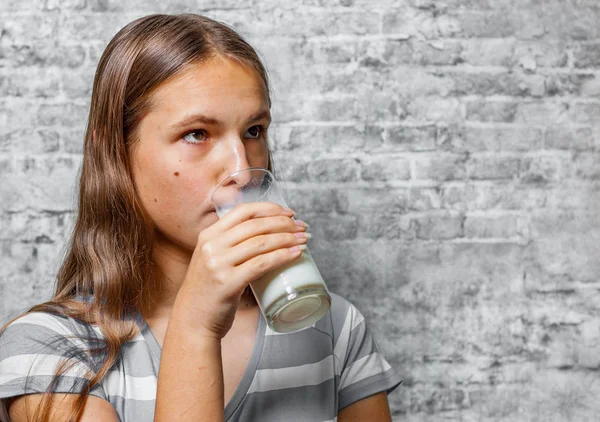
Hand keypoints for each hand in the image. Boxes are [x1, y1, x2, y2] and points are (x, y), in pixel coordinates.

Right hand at [172, 202, 307, 338]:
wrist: (192, 320)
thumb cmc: (208, 291)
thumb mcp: (212, 259)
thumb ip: (230, 245)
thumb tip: (267, 234)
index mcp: (208, 235)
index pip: (243, 211)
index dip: (269, 209)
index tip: (289, 213)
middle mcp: (211, 245)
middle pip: (255, 225)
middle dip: (284, 224)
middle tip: (302, 228)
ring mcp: (218, 263)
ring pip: (260, 243)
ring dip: (287, 239)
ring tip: (303, 240)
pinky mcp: (227, 282)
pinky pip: (261, 264)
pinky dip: (281, 256)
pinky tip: (295, 254)